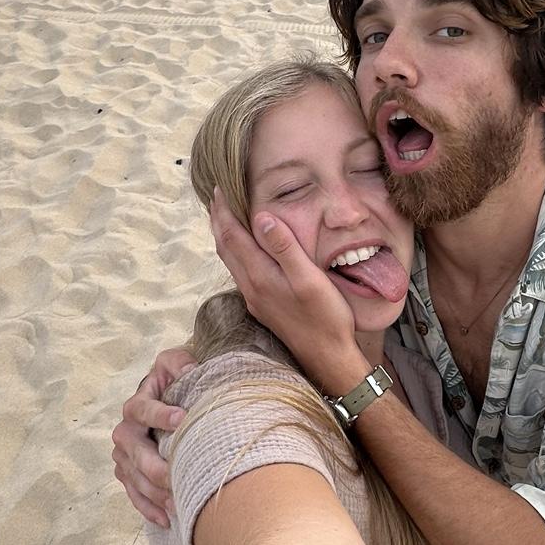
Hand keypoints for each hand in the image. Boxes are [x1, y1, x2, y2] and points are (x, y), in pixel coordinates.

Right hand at [112, 345, 196, 525]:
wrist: (167, 396)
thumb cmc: (175, 382)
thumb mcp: (176, 364)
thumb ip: (180, 363)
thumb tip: (191, 370)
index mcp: (136, 405)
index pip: (142, 409)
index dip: (159, 414)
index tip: (182, 418)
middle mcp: (125, 432)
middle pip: (135, 452)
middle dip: (156, 466)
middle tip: (178, 476)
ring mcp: (124, 456)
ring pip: (135, 478)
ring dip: (155, 493)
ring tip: (178, 503)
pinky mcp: (128, 474)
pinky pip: (134, 494)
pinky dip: (149, 508)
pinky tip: (167, 519)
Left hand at [210, 192, 363, 389]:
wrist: (328, 358)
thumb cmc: (326, 318)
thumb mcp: (309, 279)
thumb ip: (284, 248)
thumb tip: (261, 217)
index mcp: (260, 276)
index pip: (232, 235)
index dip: (224, 209)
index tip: (219, 186)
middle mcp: (251, 287)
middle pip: (225, 246)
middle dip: (218, 219)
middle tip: (217, 195)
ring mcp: (255, 299)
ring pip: (230, 260)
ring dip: (225, 236)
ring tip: (226, 216)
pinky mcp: (263, 307)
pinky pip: (240, 271)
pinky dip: (236, 251)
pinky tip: (246, 249)